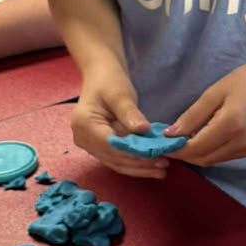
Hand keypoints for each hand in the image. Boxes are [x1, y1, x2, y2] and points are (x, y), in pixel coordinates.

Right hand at [71, 60, 165, 180]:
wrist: (100, 76)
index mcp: (84, 123)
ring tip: (162, 169)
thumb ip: (130, 114)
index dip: (133, 153)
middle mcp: (82, 138)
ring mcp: (88, 144)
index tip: (156, 155)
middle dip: (139, 164)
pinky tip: (151, 165)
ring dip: (138, 168)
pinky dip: (134, 163)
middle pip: (113, 157)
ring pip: (115, 162)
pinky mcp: (98, 147)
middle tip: (164, 165)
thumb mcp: (120, 94)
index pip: (110, 145)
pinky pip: (116, 159)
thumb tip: (144, 131)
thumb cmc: (109, 81)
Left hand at [169, 56, 245, 167]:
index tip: (161, 145)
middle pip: (203, 158)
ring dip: (195, 155)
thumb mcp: (212, 94)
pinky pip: (222, 157)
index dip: (177, 149)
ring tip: (181, 142)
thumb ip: (191, 116)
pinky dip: (208, 152)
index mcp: (231, 124)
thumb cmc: (241, 82)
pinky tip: (201, 140)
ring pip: (212, 160)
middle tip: (168, 145)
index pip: (197, 146)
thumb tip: (170, 135)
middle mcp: (241, 141)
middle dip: (183, 155)